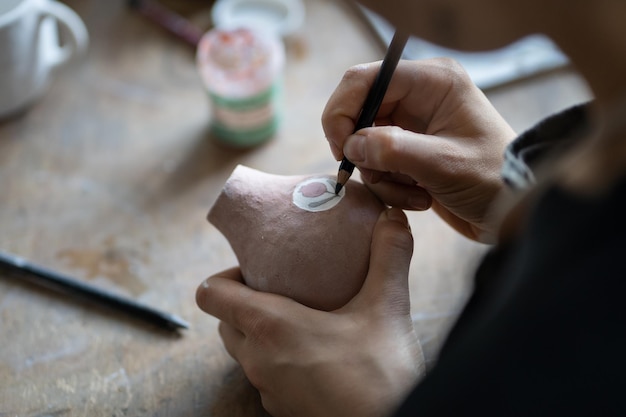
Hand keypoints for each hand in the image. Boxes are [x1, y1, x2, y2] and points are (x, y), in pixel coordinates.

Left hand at [196, 208, 424, 416]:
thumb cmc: (379, 377)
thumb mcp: (387, 309)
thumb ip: (389, 257)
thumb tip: (393, 218)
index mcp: (268, 326)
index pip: (210, 293)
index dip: (226, 275)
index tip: (260, 269)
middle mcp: (257, 360)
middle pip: (225, 322)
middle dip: (246, 302)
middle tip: (284, 289)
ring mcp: (268, 390)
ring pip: (244, 352)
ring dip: (261, 333)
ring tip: (303, 318)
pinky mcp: (283, 410)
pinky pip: (267, 377)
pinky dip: (280, 360)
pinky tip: (319, 355)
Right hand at [322, 58, 516, 241]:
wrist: (514, 212)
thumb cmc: (494, 179)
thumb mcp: (443, 164)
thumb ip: (393, 149)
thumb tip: (351, 144)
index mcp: (432, 82)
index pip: (364, 80)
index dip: (342, 112)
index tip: (341, 148)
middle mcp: (419, 97)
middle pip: (359, 114)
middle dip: (364, 151)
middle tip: (379, 176)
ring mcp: (413, 125)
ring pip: (365, 145)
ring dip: (381, 176)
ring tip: (415, 191)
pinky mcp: (409, 151)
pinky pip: (378, 165)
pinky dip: (391, 186)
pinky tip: (421, 196)